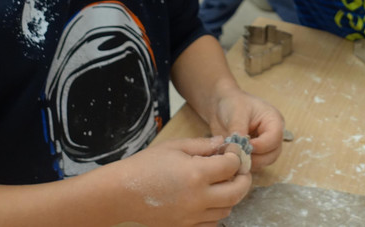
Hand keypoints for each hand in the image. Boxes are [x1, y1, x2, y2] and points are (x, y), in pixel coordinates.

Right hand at [116, 137, 251, 226]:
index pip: (231, 166)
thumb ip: (202, 145)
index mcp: (196, 173)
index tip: (232, 152)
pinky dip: (217, 212)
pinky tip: (209, 200)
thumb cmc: (144, 166)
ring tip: (222, 183)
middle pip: (237, 192)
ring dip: (231, 196)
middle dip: (243, 179)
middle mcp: (198, 198)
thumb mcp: (174, 147)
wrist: (121, 193)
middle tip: (239, 170)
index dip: (236, 157)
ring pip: (227, 209)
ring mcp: (192, 216)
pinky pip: (212, 223)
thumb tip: (223, 144)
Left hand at [208, 88, 284, 170]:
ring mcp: (264, 147)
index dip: (260, 145)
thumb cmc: (233, 103)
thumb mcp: (236, 112)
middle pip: (272, 154)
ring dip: (248, 162)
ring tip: (232, 152)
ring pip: (263, 163)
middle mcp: (273, 136)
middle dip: (254, 157)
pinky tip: (231, 156)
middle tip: (237, 152)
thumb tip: (238, 148)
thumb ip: (239, 130)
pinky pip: (253, 165)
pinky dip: (242, 164)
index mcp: (274, 121)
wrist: (221, 106)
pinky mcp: (255, 155)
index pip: (275, 138)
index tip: (243, 145)